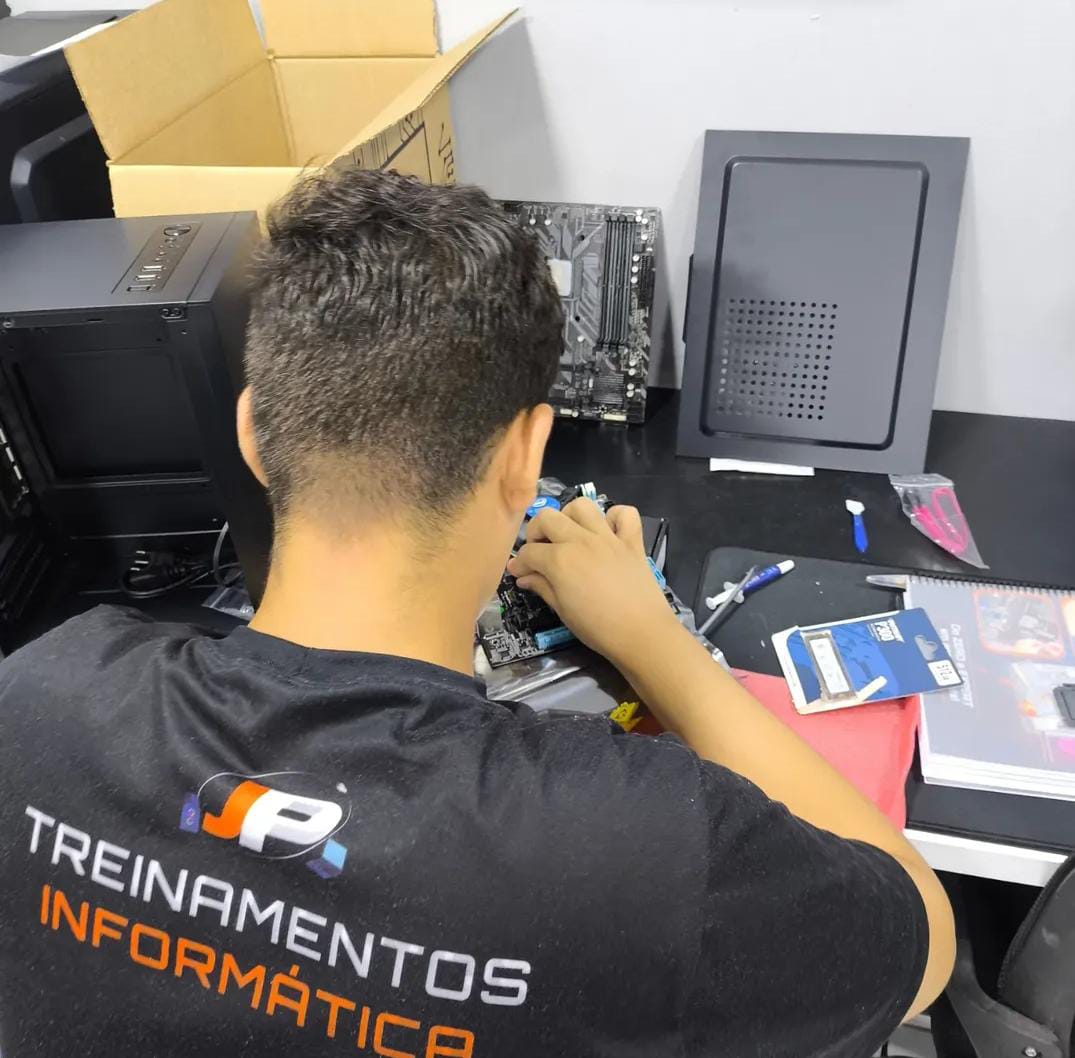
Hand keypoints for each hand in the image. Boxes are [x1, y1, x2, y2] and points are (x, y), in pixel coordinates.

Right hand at [506, 500, 680, 667]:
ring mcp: (609, 537)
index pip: (529, 552)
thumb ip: (541, 587)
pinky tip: (607, 532)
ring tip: (569, 534)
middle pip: (548, 519)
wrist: (642, 633)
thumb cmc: (598, 628)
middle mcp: (582, 540)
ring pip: (583, 506)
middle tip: (538, 550)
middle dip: (535, 531)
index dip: (520, 563)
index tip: (518, 573)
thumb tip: (523, 577)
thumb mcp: (562, 610)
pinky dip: (614, 517)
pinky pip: (625, 513)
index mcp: (560, 559)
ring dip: (569, 516)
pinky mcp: (632, 541)